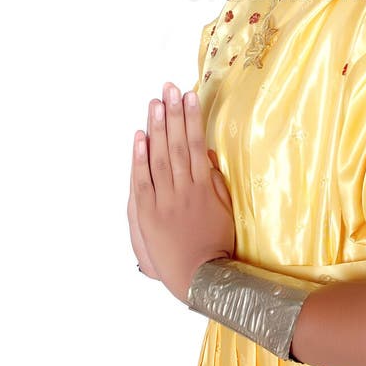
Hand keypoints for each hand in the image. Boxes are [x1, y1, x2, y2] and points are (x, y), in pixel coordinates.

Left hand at [131, 81, 234, 302]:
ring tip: (155, 103)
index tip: (189, 95)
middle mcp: (183, 188)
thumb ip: (215, 181)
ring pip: (159, 157)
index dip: (192, 118)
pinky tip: (140, 137)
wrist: (201, 277)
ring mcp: (164, 200)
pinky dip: (139, 158)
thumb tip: (205, 154)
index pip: (195, 144)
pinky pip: (142, 181)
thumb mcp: (225, 209)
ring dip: (157, 128)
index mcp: (204, 186)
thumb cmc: (218, 244)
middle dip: (173, 114)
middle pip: (176, 144)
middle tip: (169, 88)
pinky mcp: (148, 214)